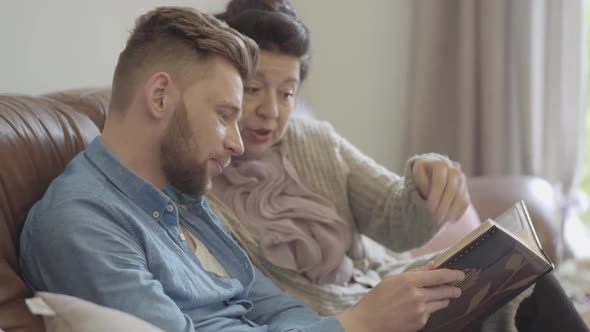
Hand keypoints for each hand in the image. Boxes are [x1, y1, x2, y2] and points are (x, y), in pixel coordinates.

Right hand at [336, 262, 463, 331]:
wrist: (369, 321)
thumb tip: (433, 266)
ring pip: (441, 302)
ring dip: (444, 299)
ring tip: (443, 297)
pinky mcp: (420, 322)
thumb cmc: (378, 298)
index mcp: (409, 281)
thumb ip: (416, 273)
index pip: (439, 276)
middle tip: (457, 288)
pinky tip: (420, 308)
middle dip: (453, 289)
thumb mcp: (393, 280)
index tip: (460, 274)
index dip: (453, 274)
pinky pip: (431, 313)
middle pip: (444, 290)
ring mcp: (420, 310)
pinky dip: (429, 309)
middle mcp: (417, 295)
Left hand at [412, 157, 469, 224]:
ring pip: (460, 197)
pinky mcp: (465, 189)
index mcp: (440, 164)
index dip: (435, 197)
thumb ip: (423, 184)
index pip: (440, 182)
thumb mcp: (417, 176)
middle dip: (443, 206)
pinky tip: (450, 220)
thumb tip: (430, 194)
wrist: (431, 174)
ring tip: (442, 221)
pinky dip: (458, 212)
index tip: (430, 210)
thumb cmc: (421, 175)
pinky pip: (465, 202)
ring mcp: (462, 180)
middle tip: (435, 219)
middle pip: (452, 190)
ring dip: (451, 211)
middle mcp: (454, 170)